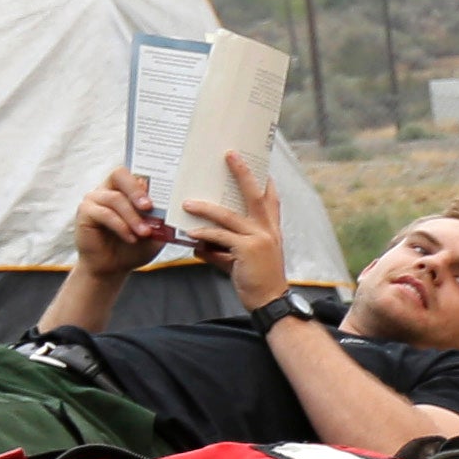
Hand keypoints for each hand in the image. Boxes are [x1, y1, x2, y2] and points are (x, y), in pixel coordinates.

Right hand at [72, 168, 165, 276]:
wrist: (112, 268)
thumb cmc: (134, 248)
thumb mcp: (155, 235)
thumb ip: (162, 221)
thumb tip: (171, 209)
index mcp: (126, 190)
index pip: (136, 173)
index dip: (149, 177)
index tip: (165, 190)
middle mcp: (108, 189)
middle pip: (120, 174)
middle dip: (136, 190)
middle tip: (149, 206)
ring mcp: (95, 199)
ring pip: (115, 198)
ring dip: (132, 216)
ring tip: (145, 233)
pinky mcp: (85, 212)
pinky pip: (104, 213)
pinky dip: (120, 226)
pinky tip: (131, 238)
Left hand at [178, 150, 291, 310]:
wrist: (271, 303)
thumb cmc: (258, 282)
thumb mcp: (244, 260)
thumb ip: (224, 248)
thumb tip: (198, 244)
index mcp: (271, 230)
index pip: (271, 200)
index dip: (265, 182)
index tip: (259, 165)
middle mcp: (268, 230)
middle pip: (254, 194)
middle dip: (241, 172)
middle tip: (229, 155)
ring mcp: (259, 238)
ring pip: (228, 215)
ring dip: (205, 208)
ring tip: (187, 203)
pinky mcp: (247, 250)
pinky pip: (220, 236)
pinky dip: (204, 235)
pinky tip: (191, 235)